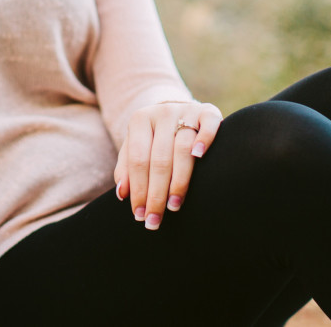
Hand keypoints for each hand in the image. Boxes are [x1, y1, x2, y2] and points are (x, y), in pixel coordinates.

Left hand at [113, 102, 222, 229]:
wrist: (179, 111)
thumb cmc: (154, 138)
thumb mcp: (135, 147)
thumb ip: (126, 169)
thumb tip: (122, 194)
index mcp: (140, 119)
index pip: (137, 160)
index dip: (138, 189)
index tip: (140, 215)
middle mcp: (162, 112)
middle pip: (159, 159)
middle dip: (156, 194)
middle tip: (155, 220)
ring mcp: (186, 110)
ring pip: (182, 148)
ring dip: (179, 181)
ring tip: (174, 206)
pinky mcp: (208, 111)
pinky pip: (208, 125)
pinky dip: (204, 140)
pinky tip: (198, 157)